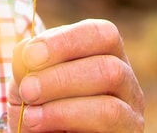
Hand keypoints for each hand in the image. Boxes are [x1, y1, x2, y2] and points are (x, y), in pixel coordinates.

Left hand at [8, 18, 143, 131]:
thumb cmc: (36, 102)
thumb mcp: (26, 78)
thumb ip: (27, 62)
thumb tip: (28, 50)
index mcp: (105, 53)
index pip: (102, 34)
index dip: (66, 41)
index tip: (31, 56)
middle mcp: (126, 82)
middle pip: (109, 69)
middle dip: (60, 78)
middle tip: (28, 90)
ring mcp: (130, 114)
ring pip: (110, 106)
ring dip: (62, 108)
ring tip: (30, 114)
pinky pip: (106, 129)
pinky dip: (66, 122)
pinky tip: (39, 124)